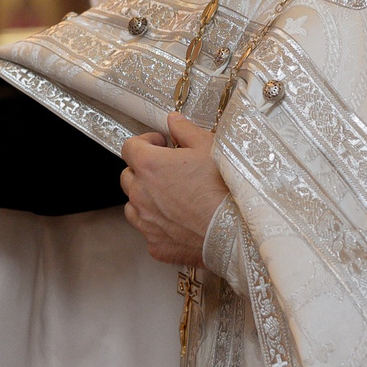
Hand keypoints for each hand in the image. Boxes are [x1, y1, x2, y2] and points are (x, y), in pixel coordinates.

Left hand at [118, 114, 226, 268]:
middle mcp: (141, 194)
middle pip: (128, 176)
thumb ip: (186, 131)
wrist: (238, 231)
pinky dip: (157, 225)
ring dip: (145, 199)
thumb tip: (174, 121)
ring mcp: (146, 222)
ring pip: (133, 206)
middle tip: (166, 170)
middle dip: (143, 170)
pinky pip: (148, 231)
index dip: (144, 143)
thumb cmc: (226, 189)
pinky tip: (178, 221)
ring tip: (171, 197)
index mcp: (149, 166)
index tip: (159, 144)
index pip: (129, 147)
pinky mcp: (155, 245)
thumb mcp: (210, 147)